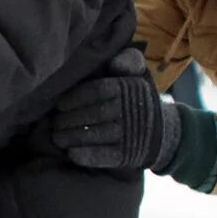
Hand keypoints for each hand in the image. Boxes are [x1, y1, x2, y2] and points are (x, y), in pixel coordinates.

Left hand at [48, 74, 182, 172]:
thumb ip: (128, 62)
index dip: (75, 98)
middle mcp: (132, 111)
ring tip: (57, 138)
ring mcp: (132, 134)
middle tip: (54, 123)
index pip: (98, 90)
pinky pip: (108, 155)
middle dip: (70, 119)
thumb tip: (117, 62)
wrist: (162, 132)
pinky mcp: (129, 154)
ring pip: (98, 134)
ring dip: (73, 137)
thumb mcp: (135, 77)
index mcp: (130, 88)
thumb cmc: (135, 100)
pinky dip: (89, 155)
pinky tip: (72, 154)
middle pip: (95, 113)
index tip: (59, 105)